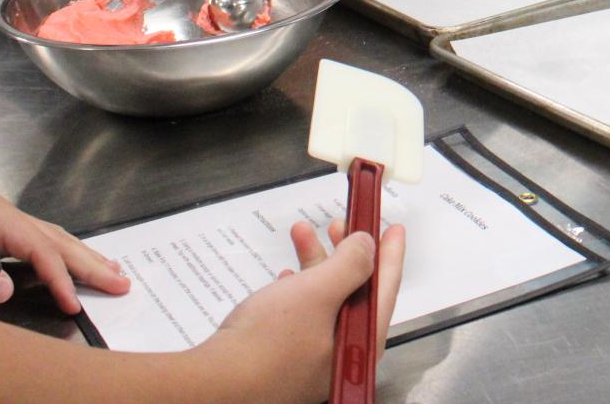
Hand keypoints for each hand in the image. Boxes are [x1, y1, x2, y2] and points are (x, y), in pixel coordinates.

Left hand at [0, 189, 129, 315]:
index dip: (60, 280)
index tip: (73, 305)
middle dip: (92, 264)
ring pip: (55, 234)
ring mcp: (4, 215)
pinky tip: (72, 259)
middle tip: (122, 283)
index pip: (41, 252)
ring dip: (85, 255)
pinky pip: (42, 235)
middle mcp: (8, 213)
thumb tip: (5, 291)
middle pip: (59, 239)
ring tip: (111, 271)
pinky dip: (64, 248)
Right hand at [202, 218, 406, 403]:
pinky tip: (283, 276)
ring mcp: (312, 361)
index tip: (394, 228)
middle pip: (355, 294)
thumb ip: (350, 264)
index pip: (386, 290)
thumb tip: (368, 246)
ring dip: (315, 263)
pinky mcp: (285, 361)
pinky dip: (297, 290)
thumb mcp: (317, 291)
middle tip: (341, 224)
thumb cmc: (268, 342)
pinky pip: (302, 317)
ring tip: (301, 233)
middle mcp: (342, 355)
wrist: (215, 385)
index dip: (390, 254)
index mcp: (361, 343)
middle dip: (346, 253)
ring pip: (325, 301)